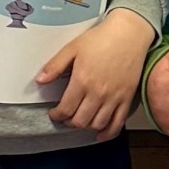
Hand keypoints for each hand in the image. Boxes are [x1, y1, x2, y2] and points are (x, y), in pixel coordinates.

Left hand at [36, 10, 152, 140]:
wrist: (128, 34)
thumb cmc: (100, 39)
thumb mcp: (72, 48)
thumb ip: (55, 66)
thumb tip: (40, 81)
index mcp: (82, 81)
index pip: (66, 109)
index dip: (57, 115)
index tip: (54, 113)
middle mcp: (98, 93)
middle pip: (80, 121)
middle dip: (69, 122)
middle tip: (65, 117)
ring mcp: (114, 98)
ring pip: (97, 124)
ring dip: (85, 127)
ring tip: (79, 120)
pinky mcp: (127, 99)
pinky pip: (118, 123)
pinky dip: (108, 133)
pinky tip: (99, 134)